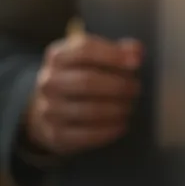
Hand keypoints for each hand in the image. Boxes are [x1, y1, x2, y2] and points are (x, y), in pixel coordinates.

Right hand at [23, 33, 141, 155]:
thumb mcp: (101, 55)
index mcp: (58, 56)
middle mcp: (48, 81)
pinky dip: (107, 131)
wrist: (56, 106)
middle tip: (135, 88)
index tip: (137, 63)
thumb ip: (122, 50)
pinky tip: (121, 125)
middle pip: (86, 81)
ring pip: (86, 110)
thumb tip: (136, 53)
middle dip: (118, 86)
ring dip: (115, 109)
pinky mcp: (54, 134)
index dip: (113, 55)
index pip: (84, 50)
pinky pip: (83, 135)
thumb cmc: (88, 73)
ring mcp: (47, 109)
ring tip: (129, 106)